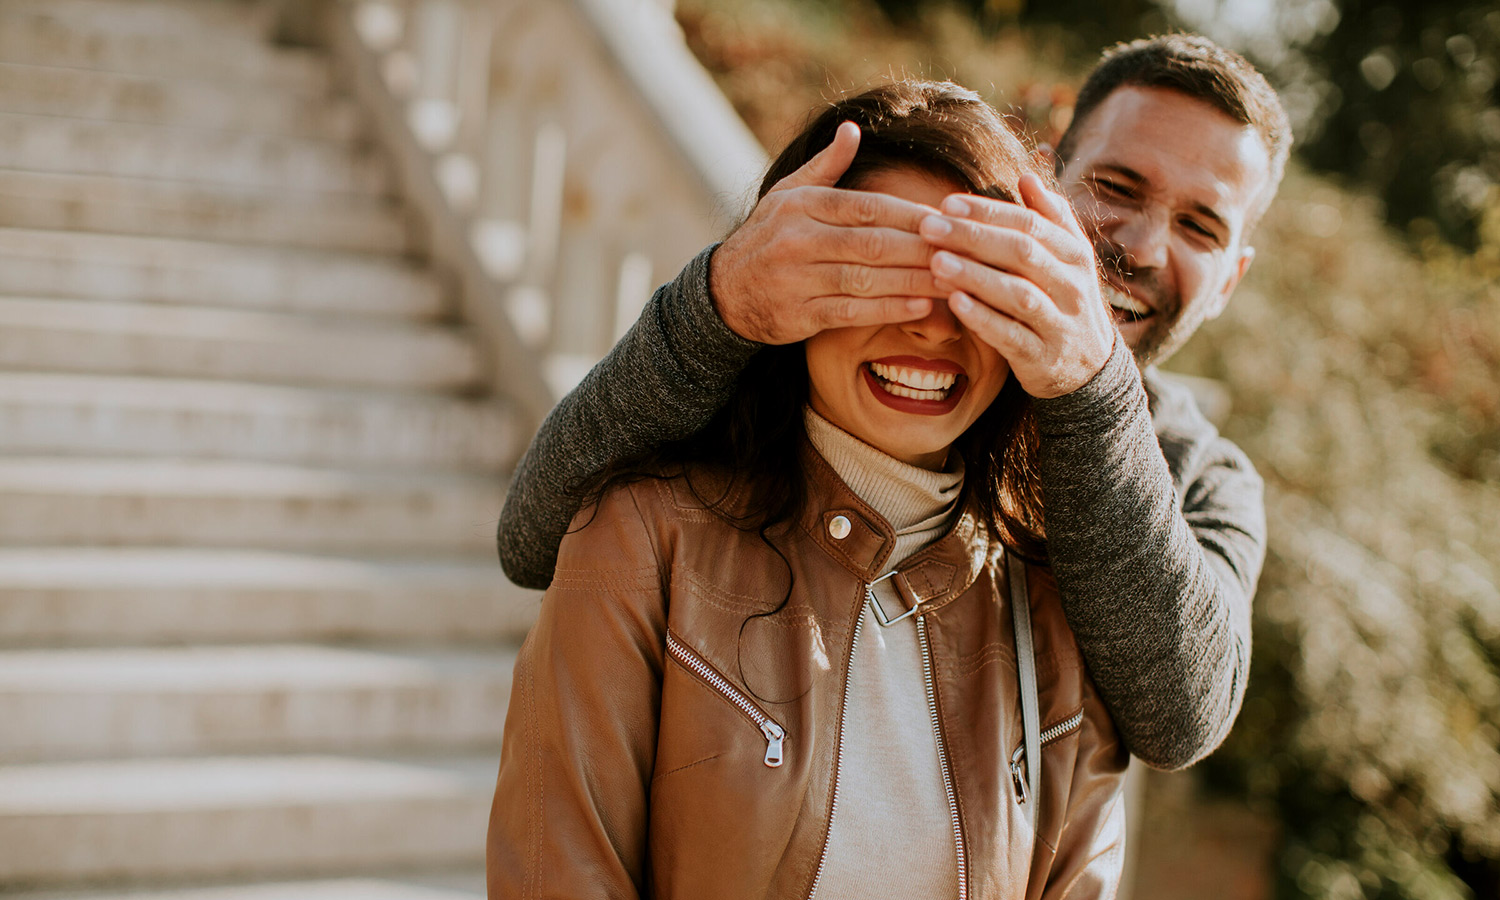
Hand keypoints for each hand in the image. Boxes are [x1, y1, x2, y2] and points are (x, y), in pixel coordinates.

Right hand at [710, 122, 939, 344]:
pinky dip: (889, 310)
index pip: (866, 207)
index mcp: (802, 205)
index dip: (910, 215)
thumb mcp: (787, 194)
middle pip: (871, 243)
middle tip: (962, 252)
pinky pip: (851, 312)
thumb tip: (852, 128)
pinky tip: (922, 308)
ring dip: (913, 281)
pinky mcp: (798, 315)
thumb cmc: (768, 236)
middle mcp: (797, 240)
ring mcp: (796, 279)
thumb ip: (825, 166)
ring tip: (952, 281)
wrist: (723, 291)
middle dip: (921, 249)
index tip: (948, 220)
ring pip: (865, 280)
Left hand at [919, 173, 1115, 397]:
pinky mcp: (1043, 358)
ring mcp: (1060, 324)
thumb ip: (1049, 217)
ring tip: (936, 261)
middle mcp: (1073, 286)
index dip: (988, 211)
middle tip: (929, 227)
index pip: (1030, 224)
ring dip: (975, 276)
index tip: (947, 202)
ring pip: (1017, 294)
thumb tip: (1027, 173)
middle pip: (1021, 253)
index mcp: (1076, 255)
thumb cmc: (1065, 300)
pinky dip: (983, 318)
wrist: (1089, 368)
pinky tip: (954, 302)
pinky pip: (1011, 336)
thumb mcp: (1068, 258)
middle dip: (972, 237)